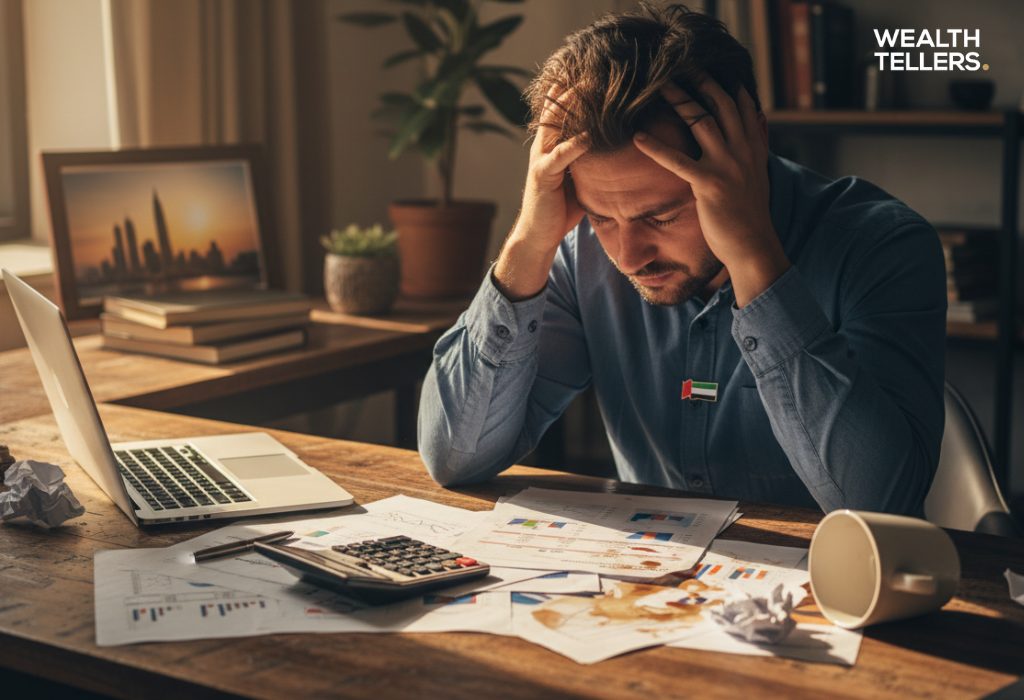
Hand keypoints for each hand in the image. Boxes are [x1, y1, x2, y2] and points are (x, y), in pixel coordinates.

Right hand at [494, 86, 587, 300]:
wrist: (539, 236)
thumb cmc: (561, 209)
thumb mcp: (580, 178)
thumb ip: (591, 161)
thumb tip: (619, 151)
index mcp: (551, 146)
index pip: (561, 110)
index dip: (574, 91)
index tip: (594, 73)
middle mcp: (543, 147)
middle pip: (556, 109)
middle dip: (574, 89)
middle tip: (595, 69)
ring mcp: (541, 160)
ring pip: (555, 125)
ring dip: (573, 106)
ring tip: (591, 89)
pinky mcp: (543, 175)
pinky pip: (561, 155)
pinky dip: (576, 143)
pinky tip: (591, 133)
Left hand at [633, 78, 789, 306]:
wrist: (753, 246)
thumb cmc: (748, 214)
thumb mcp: (755, 174)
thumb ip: (752, 147)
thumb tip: (755, 121)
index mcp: (753, 146)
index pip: (741, 103)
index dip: (724, 83)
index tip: (706, 66)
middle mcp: (743, 150)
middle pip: (720, 103)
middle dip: (699, 81)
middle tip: (677, 66)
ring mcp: (727, 165)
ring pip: (701, 120)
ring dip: (678, 100)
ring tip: (656, 86)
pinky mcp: (709, 184)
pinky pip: (678, 160)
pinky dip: (656, 146)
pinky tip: (638, 137)